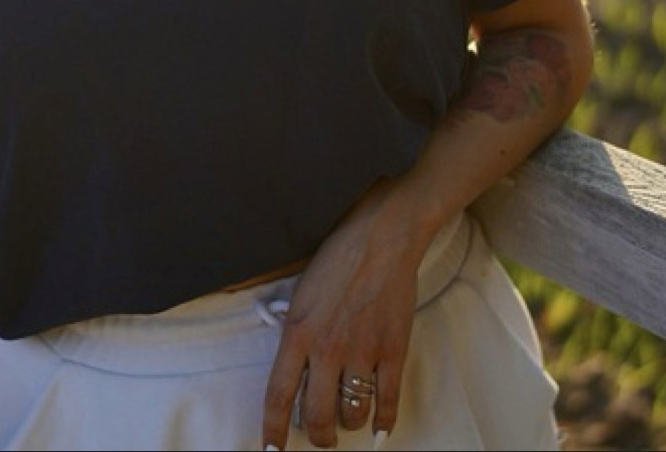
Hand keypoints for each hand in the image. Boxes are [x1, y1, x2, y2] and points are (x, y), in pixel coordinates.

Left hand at [261, 188, 426, 449]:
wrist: (382, 236)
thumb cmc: (337, 255)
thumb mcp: (301, 290)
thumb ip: (295, 329)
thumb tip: (292, 363)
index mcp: (298, 332)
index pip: (278, 395)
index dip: (273, 430)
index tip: (272, 450)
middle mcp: (327, 349)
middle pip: (317, 417)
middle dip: (317, 436)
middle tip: (321, 436)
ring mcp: (362, 353)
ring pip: (352, 415)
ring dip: (349, 424)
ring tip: (347, 418)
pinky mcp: (393, 352)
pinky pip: (387, 402)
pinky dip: (384, 421)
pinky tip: (380, 427)